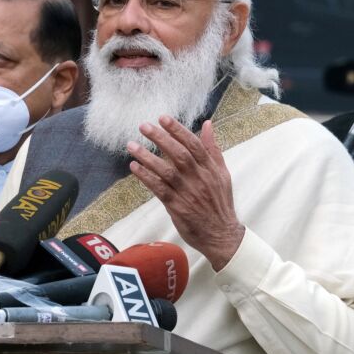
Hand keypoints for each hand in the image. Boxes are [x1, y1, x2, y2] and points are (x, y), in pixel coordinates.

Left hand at [127, 116, 244, 270]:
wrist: (221, 235)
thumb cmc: (220, 202)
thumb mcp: (222, 173)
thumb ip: (213, 149)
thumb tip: (207, 124)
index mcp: (211, 169)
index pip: (193, 144)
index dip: (178, 130)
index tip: (163, 118)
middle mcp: (200, 178)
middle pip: (179, 154)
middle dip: (160, 138)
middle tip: (144, 126)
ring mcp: (188, 193)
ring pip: (166, 171)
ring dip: (147, 157)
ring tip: (132, 145)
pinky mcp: (177, 207)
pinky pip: (159, 189)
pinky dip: (146, 177)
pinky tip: (134, 167)